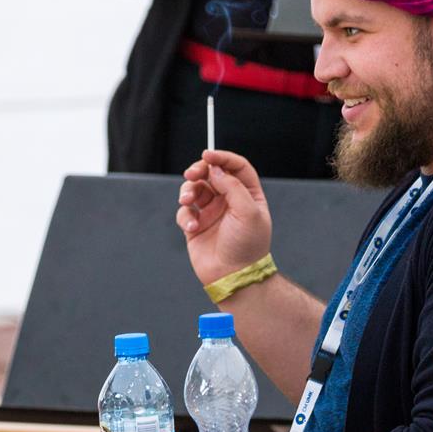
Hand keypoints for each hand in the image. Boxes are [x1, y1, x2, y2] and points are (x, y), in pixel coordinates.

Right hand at [177, 150, 273, 288]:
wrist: (233, 277)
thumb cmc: (247, 246)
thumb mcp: (248, 212)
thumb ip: (232, 186)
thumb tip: (215, 169)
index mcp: (247, 195)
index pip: (236, 167)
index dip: (222, 157)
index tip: (208, 155)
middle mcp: (229, 201)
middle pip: (211, 174)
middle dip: (199, 170)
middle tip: (191, 173)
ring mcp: (211, 212)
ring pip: (194, 189)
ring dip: (188, 191)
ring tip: (187, 202)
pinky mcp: (195, 225)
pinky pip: (184, 211)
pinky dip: (184, 215)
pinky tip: (191, 226)